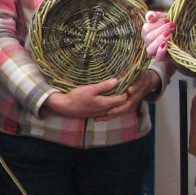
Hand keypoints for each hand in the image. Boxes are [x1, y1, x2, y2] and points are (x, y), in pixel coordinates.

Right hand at [42, 73, 156, 120]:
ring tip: (119, 90)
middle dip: (125, 97)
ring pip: (114, 107)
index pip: (122, 99)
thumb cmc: (77, 97)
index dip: (128, 92)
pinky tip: (109, 97)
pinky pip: (107, 109)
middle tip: (127, 86)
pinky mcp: (95, 112)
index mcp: (106, 104)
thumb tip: (116, 81)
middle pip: (120, 105)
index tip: (130, 83)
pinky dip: (111, 103)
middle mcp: (105, 110)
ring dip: (118, 100)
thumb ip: (104, 86)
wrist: (65, 107)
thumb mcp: (90, 89)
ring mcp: (100, 112)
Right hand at [142, 11, 172, 60]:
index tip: (167, 20)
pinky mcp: (160, 58)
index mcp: (146, 32)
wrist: (180, 36)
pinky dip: (160, 51)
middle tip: (171, 26)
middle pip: (149, 37)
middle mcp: (147, 42)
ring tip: (169, 34)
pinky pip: (157, 57)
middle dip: (161, 30)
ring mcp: (153, 51)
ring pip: (150, 49)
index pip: (146, 28)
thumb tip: (150, 17)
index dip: (157, 23)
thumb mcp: (162, 17)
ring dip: (160, 40)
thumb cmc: (169, 25)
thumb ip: (155, 15)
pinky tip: (166, 45)